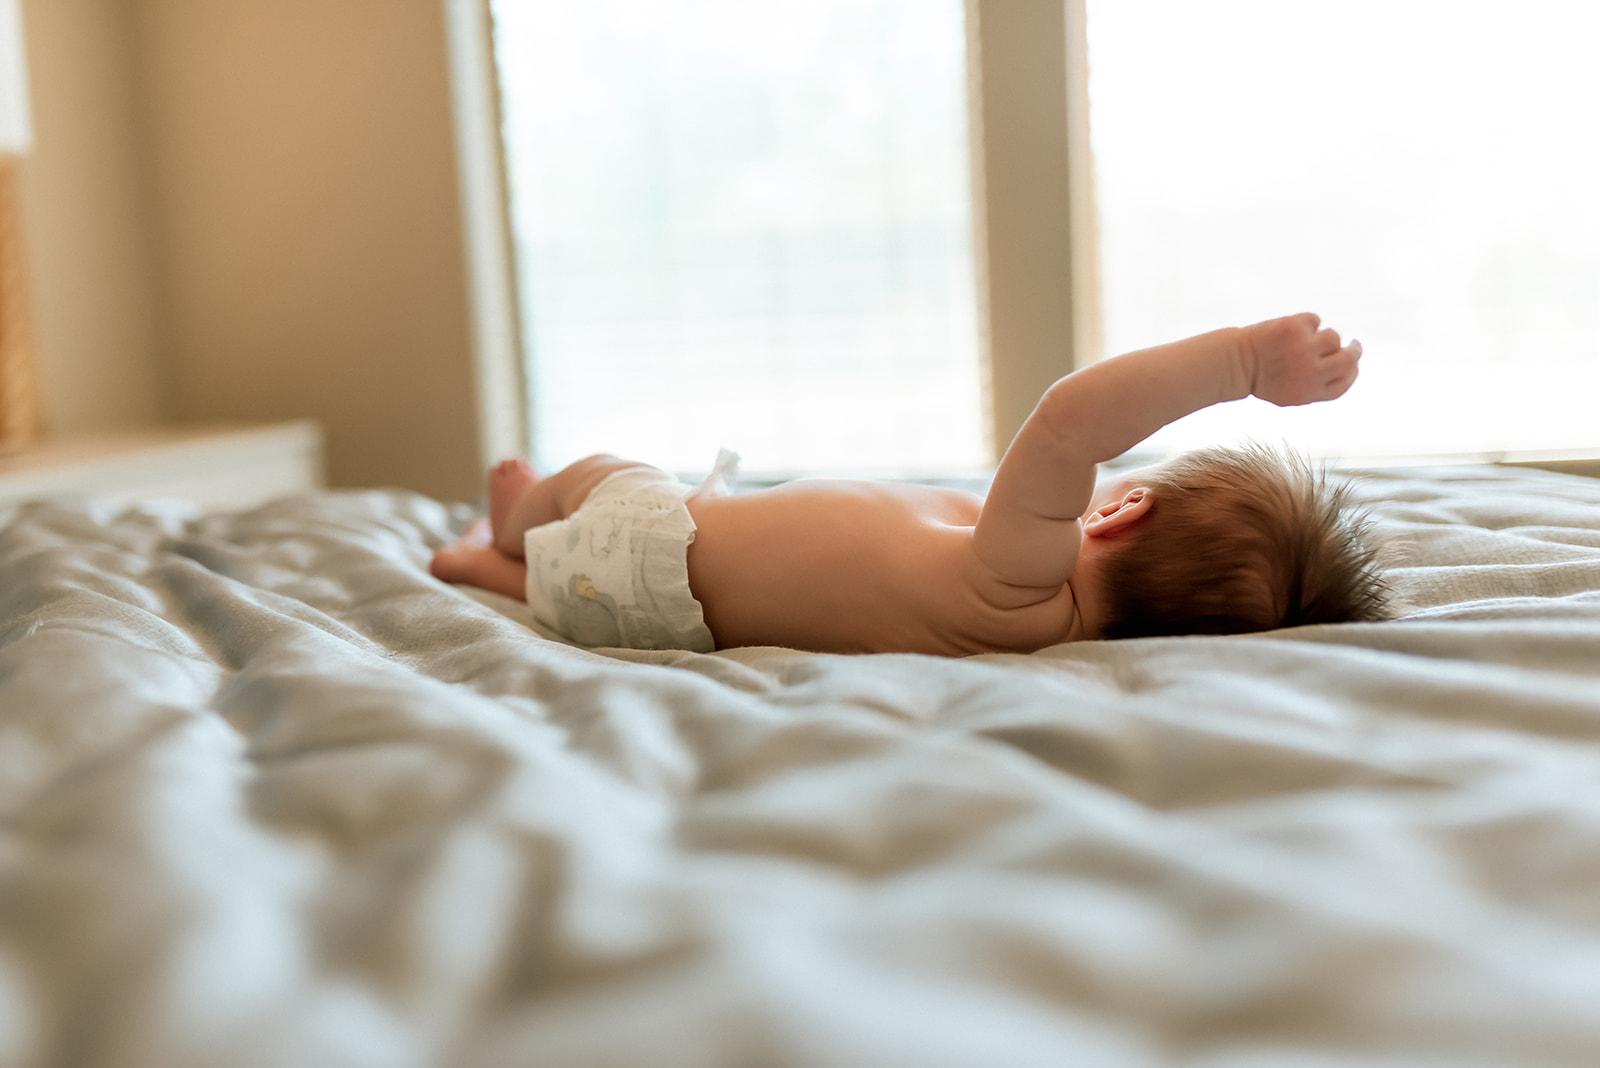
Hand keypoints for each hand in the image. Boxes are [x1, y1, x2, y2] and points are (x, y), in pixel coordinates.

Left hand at [1245, 313, 1361, 406]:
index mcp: (1311, 392)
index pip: (1345, 382)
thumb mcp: (1291, 394)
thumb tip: (1351, 368)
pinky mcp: (1296, 327)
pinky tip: (1289, 331)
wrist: (1234, 364)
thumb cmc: (1263, 380)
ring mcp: (1304, 347)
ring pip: (1333, 337)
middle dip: (1355, 351)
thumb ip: (1319, 386)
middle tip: (1354, 344)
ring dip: (1322, 337)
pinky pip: (1315, 320)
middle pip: (1348, 359)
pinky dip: (1306, 323)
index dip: (1352, 372)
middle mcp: (1311, 371)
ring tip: (1302, 341)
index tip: (1353, 363)